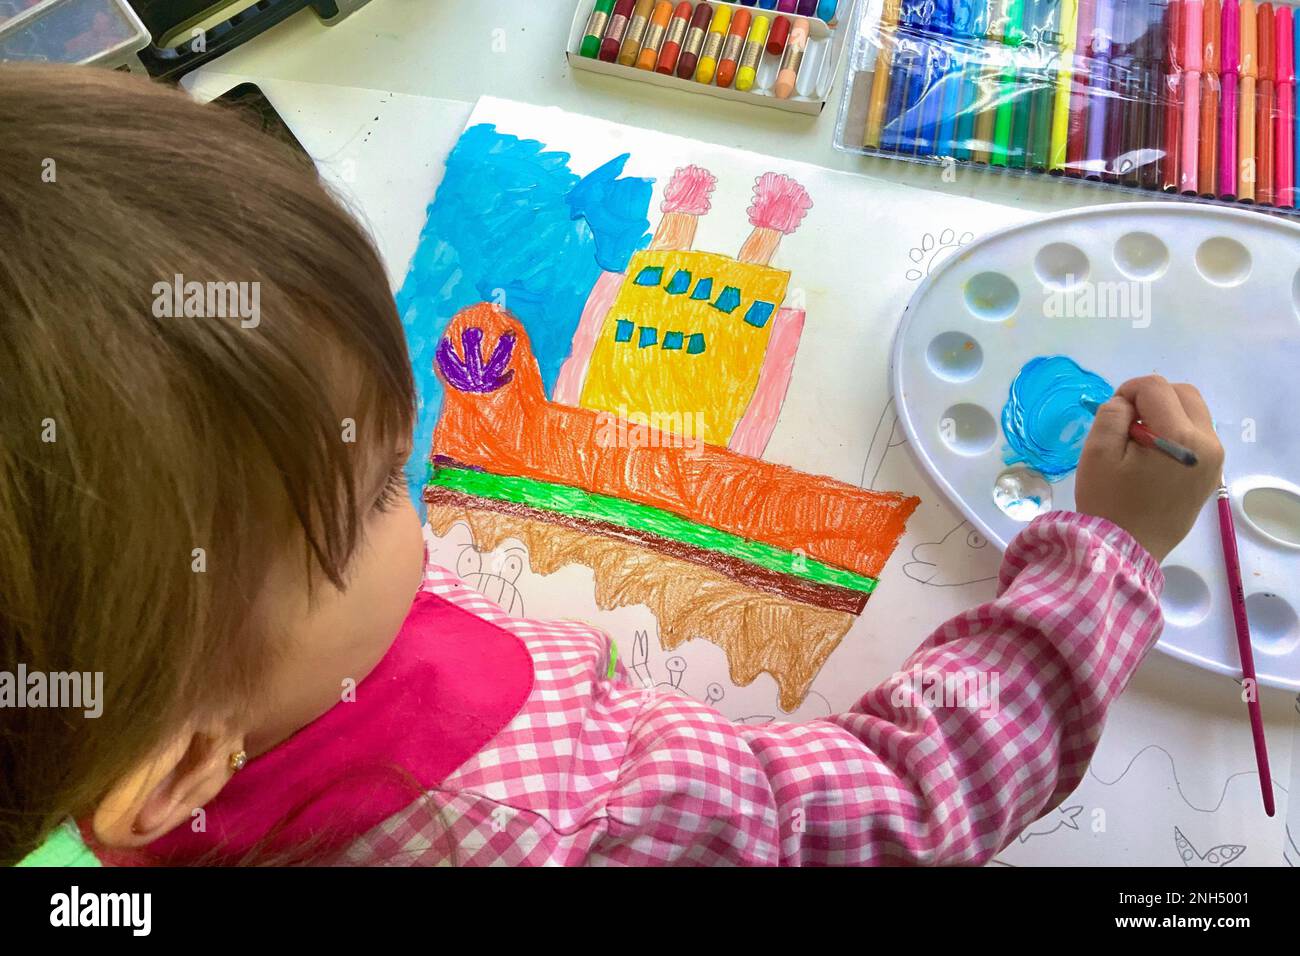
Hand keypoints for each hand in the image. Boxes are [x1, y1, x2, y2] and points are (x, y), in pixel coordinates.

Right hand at [1075, 376, 1224, 562]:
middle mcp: (1208, 444)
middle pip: (1184, 393)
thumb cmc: (1108, 502)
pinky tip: (1155, 456)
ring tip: (1142, 440)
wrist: (1127, 549)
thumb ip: (1112, 415)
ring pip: (1195, 413)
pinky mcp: (1212, 475)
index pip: (1156, 387)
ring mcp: (1215, 461)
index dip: (1128, 390)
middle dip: (1153, 397)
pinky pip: (1198, 437)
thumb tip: (1128, 404)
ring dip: (1168, 414)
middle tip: (1128, 422)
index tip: (1114, 413)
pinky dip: (1177, 433)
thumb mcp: (1097, 452)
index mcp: (1180, 437)